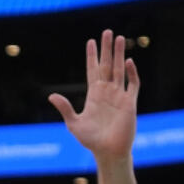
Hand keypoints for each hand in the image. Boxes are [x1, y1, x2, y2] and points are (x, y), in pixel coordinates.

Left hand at [49, 29, 139, 161]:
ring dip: (120, 54)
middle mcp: (107, 92)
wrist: (108, 152)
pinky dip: (132, 73)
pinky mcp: (130, 103)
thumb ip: (64, 108)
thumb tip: (51, 95)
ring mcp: (119, 96)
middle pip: (107, 65)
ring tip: (119, 38)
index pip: (93, 70)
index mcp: (94, 95)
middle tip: (107, 31)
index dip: (92, 56)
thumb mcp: (73, 123)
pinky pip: (132, 84)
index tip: (91, 41)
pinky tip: (128, 62)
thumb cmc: (90, 140)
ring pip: (120, 70)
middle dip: (107, 49)